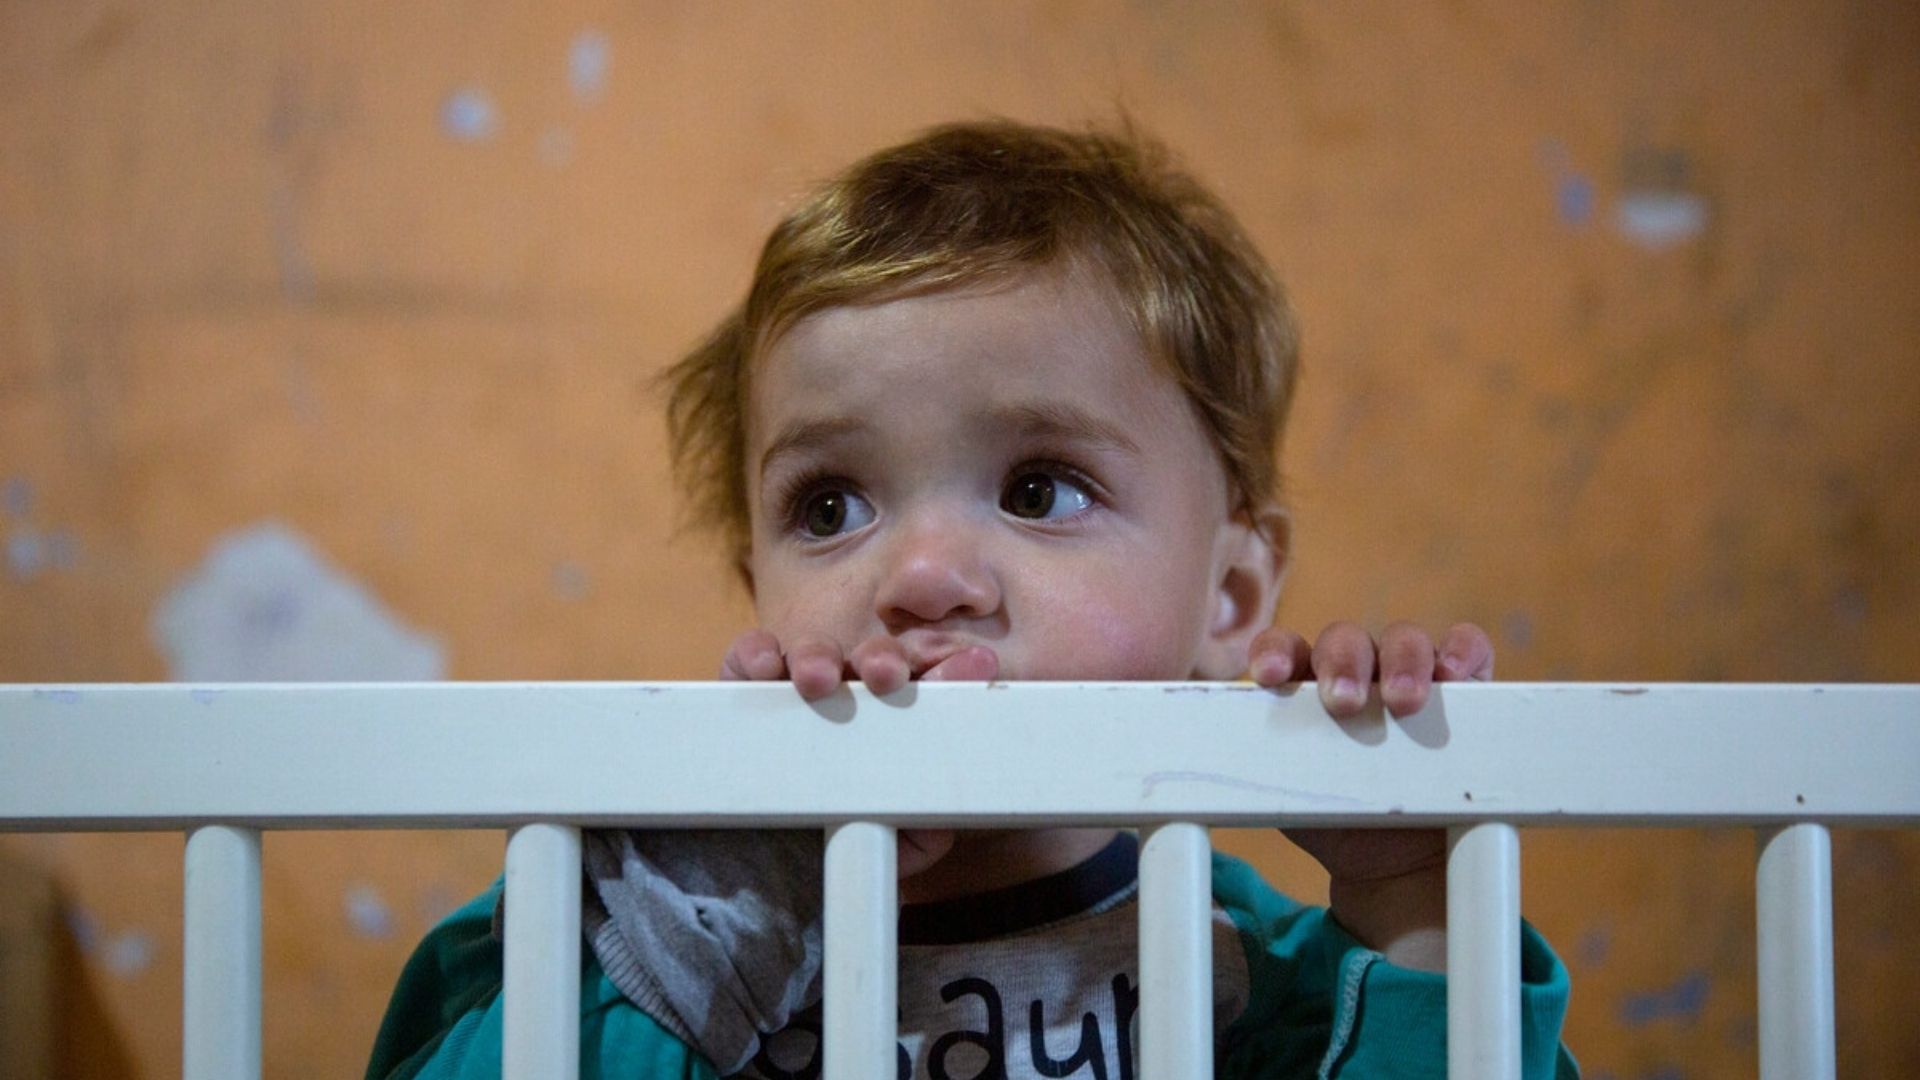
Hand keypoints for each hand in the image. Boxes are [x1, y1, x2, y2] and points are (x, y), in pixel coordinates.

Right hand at [718, 629, 999, 877]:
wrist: (771, 873)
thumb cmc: (843, 848)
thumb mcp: (898, 846)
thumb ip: (927, 824)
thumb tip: (951, 800)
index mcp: (897, 720)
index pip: (930, 684)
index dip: (953, 670)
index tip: (974, 665)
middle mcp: (853, 697)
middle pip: (874, 659)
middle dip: (886, 658)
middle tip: (887, 675)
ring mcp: (797, 690)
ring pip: (815, 652)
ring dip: (819, 656)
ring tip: (819, 680)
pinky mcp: (743, 691)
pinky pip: (749, 659)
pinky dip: (757, 653)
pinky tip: (767, 668)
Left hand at [1247, 620, 1494, 968]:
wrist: (1393, 860)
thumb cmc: (1333, 818)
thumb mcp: (1291, 798)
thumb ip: (1258, 776)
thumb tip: (1210, 780)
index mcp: (1304, 683)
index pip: (1284, 648)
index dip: (1275, 651)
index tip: (1269, 677)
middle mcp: (1357, 668)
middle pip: (1345, 639)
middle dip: (1342, 663)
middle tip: (1344, 704)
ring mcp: (1410, 672)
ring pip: (1404, 639)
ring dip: (1402, 661)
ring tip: (1402, 702)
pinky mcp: (1463, 688)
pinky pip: (1467, 650)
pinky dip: (1462, 653)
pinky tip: (1454, 675)